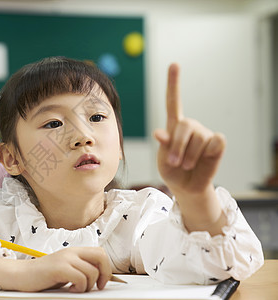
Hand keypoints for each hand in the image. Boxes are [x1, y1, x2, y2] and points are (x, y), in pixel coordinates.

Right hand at [0, 247, 111, 291]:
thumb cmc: (42, 275)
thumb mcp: (64, 269)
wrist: (21, 275)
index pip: (100, 253)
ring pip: (91, 272)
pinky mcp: (59, 268)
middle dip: (104, 274)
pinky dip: (79, 287)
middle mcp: (71, 252)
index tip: (102, 282)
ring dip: (87, 286)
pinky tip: (70, 289)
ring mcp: (65, 258)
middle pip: (100, 256)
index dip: (106, 267)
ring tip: (75, 289)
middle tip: (97, 286)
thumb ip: (79, 269)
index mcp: (74, 251)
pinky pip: (80, 278)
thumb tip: (99, 278)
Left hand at [153, 64, 226, 234]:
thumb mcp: (162, 160)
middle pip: (185, 126)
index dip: (174, 83)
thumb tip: (160, 133)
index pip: (173, 102)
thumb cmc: (172, 171)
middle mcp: (190, 126)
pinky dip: (208, 151)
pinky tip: (205, 157)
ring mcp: (204, 133)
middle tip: (173, 162)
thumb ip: (163, 146)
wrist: (187, 186)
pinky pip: (216, 141)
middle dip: (178, 147)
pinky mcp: (217, 143)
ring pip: (199, 138)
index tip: (174, 64)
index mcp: (173, 126)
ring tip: (186, 165)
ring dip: (190, 156)